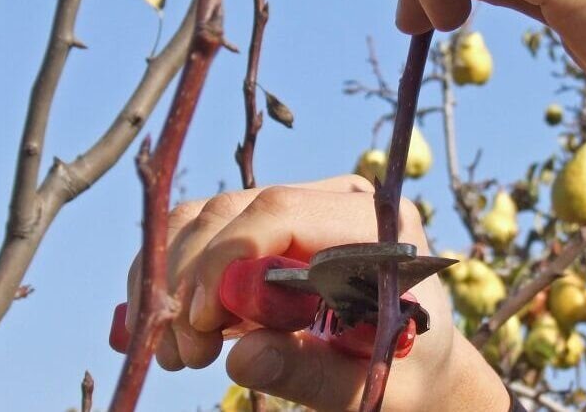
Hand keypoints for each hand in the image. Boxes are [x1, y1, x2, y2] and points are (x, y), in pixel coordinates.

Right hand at [124, 175, 507, 410]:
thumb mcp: (368, 384)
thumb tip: (243, 357)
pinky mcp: (266, 228)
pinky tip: (168, 332)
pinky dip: (170, 280)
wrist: (418, 366)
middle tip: (186, 353)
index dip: (227, 260)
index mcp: (377, 225)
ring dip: (171, 283)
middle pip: (232, 211)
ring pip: (204, 218)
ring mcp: (298, 206)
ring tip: (178, 353)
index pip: (282, 211)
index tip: (203, 323)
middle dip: (192, 280)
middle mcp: (334, 200)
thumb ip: (311, 372)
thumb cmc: (406, 374)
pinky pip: (199, 234)